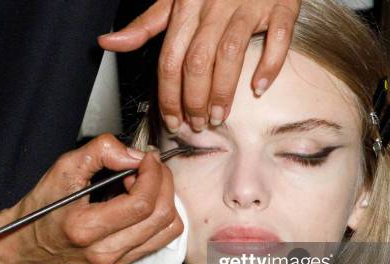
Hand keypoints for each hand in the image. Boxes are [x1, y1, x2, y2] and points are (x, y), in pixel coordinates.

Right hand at [0, 134, 182, 263]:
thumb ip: (100, 152)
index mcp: (87, 228)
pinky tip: (142, 201)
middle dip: (163, 183)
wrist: (25, 246)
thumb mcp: (63, 169)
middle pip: (162, 216)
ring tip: (143, 185)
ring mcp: (116, 261)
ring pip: (168, 229)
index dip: (153, 174)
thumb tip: (134, 155)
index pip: (142, 203)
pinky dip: (161, 215)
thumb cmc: (40, 210)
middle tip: (146, 168)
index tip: (147, 158)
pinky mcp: (122, 263)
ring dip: (165, 199)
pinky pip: (161, 239)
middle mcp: (105, 251)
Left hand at [98, 0, 300, 131]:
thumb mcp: (174, 0)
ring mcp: (249, 5)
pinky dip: (269, 65)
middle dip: (194, 100)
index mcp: (186, 7)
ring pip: (230, 54)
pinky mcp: (281, 5)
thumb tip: (108, 43)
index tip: (172, 121)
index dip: (168, 95)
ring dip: (223, 92)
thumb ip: (145, 25)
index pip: (170, 59)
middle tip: (197, 125)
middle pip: (197, 61)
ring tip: (220, 117)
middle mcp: (214, 6)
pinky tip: (259, 88)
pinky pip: (277, 37)